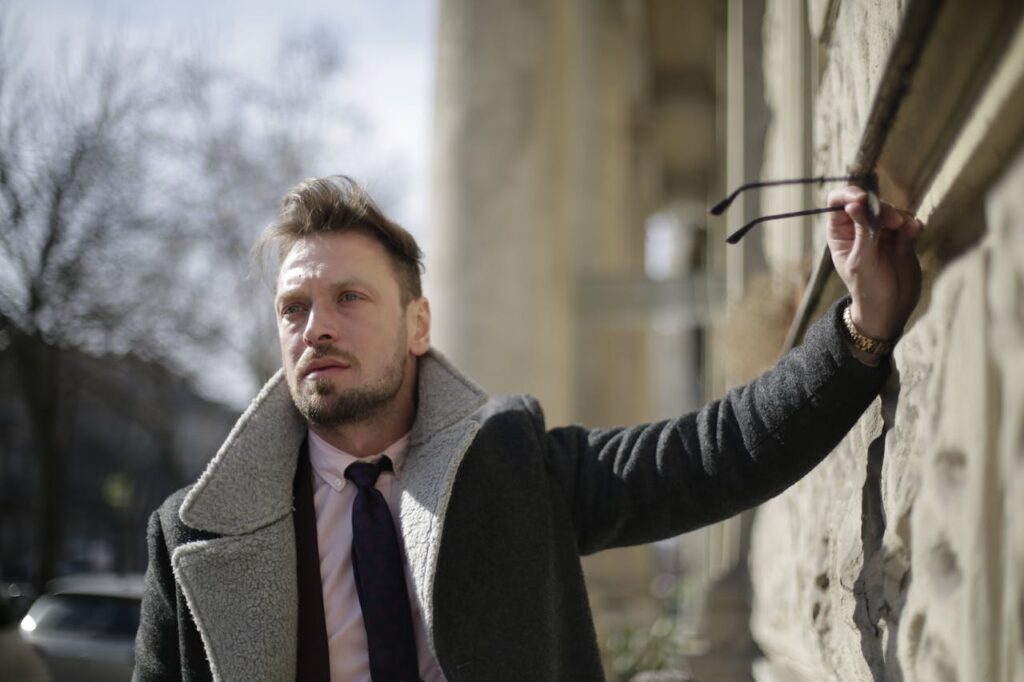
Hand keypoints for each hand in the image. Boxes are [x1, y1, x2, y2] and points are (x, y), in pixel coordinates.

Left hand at [826, 186, 922, 339]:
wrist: (891, 307)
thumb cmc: (868, 287)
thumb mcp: (862, 260)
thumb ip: (862, 231)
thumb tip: (854, 204)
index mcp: (840, 232)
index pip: (838, 201)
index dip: (850, 194)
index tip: (865, 199)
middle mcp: (858, 228)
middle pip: (870, 202)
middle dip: (883, 209)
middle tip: (895, 222)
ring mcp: (880, 232)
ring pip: (891, 210)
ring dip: (902, 217)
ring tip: (909, 231)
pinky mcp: (900, 237)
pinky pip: (908, 221)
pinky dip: (913, 224)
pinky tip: (917, 232)